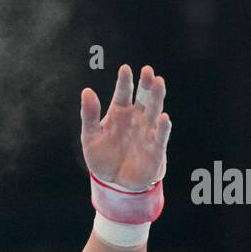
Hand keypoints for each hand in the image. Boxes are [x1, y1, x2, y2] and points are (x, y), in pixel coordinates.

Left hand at [80, 64, 171, 190]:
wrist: (113, 182)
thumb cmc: (102, 156)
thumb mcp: (90, 136)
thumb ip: (89, 115)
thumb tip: (87, 91)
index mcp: (119, 112)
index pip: (123, 93)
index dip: (124, 81)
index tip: (125, 69)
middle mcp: (136, 118)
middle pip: (143, 97)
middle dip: (146, 84)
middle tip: (148, 71)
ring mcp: (147, 131)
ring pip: (154, 111)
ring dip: (157, 97)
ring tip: (159, 82)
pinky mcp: (155, 148)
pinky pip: (160, 135)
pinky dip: (162, 127)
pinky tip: (163, 118)